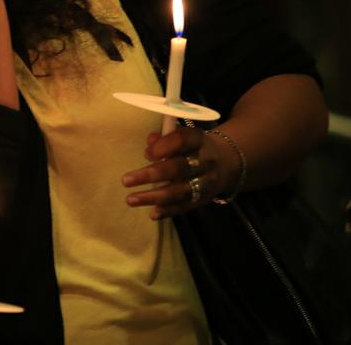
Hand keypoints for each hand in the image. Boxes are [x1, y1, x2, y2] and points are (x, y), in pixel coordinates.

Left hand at [121, 127, 238, 218]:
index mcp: (198, 139)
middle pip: (179, 168)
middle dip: (152, 175)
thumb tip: (150, 143)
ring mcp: (206, 182)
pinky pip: (185, 206)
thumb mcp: (182, 137)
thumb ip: (164, 138)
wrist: (225, 163)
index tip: (146, 155)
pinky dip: (168, 210)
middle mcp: (205, 161)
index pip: (182, 140)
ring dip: (154, 197)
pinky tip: (152, 213)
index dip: (163, 147)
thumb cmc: (191, 147)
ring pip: (181, 191)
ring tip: (131, 199)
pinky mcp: (204, 198)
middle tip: (126, 180)